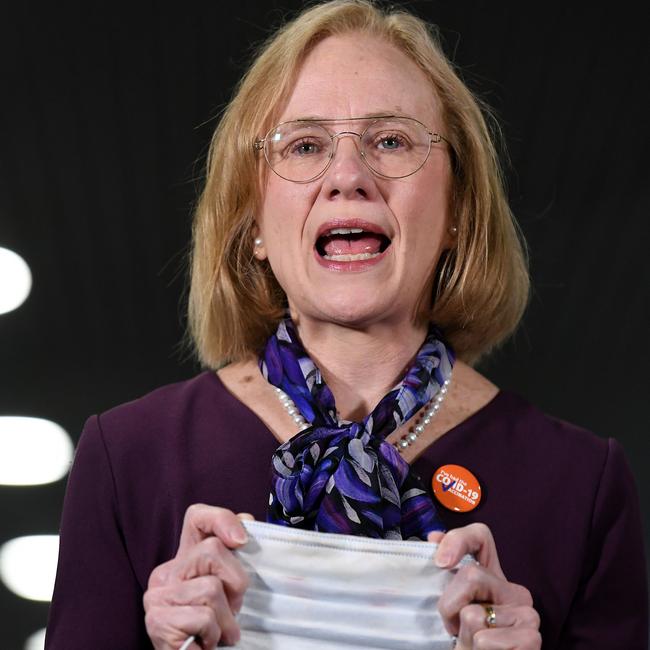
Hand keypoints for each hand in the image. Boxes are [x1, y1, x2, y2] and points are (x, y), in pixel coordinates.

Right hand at [143, 504, 252, 648]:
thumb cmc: (217, 629)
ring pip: (210, 587)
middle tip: (232, 609)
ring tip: (219, 631)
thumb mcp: (231, 588)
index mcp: (184, 559)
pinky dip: (214, 634)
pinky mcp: (157, 621)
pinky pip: (203, 616)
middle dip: (235, 582)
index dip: (222, 518)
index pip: (197, 518)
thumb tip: (247, 520)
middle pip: (212, 550)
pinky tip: (204, 643)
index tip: (242, 541)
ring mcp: (157, 596)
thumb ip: (235, 555)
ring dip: (226, 617)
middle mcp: (166, 573)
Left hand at [429, 524, 540, 649]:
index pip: (481, 536)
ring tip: (472, 645)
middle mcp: (515, 591)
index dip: (458, 540)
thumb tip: (434, 536)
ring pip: (473, 613)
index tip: (441, 562)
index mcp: (495, 578)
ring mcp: (528, 615)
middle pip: (471, 575)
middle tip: (455, 628)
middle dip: (449, 606)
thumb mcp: (450, 607)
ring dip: (463, 635)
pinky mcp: (531, 639)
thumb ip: (445, 573)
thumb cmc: (465, 641)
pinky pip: (484, 639)